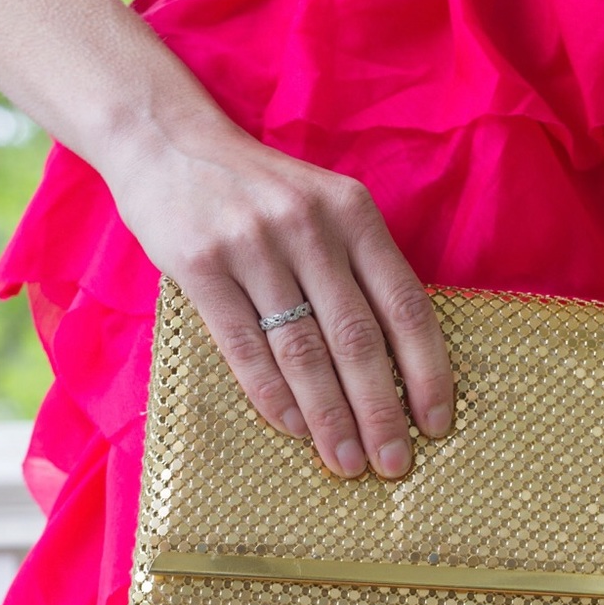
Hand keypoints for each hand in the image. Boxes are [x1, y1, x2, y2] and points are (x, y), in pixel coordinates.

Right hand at [108, 122, 453, 479]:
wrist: (167, 141)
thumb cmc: (262, 192)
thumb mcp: (327, 209)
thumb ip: (362, 269)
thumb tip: (401, 362)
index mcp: (355, 215)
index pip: (406, 305)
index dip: (427, 370)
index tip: (436, 423)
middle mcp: (310, 227)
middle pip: (357, 337)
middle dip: (380, 410)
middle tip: (393, 462)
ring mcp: (253, 245)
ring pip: (302, 349)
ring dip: (328, 416)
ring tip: (346, 461)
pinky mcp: (201, 264)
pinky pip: (243, 346)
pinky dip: (272, 394)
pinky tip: (293, 428)